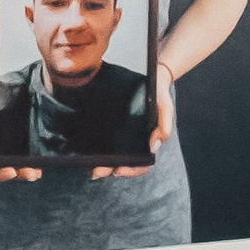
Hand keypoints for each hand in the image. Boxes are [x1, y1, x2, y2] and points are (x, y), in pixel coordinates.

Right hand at [0, 88, 39, 183]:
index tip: (11, 172)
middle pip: (4, 172)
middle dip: (19, 175)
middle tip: (32, 173)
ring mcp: (5, 148)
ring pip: (16, 167)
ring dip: (27, 172)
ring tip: (37, 172)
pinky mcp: (18, 141)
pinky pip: (24, 156)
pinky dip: (32, 162)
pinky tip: (41, 163)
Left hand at [92, 60, 170, 180]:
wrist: (150, 77)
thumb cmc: (158, 94)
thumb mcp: (164, 108)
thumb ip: (163, 127)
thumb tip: (153, 148)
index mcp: (147, 142)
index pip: (141, 164)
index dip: (131, 170)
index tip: (118, 170)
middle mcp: (134, 142)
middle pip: (122, 163)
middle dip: (108, 169)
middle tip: (95, 172)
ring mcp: (122, 135)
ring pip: (112, 156)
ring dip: (101, 164)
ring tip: (90, 166)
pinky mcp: (111, 126)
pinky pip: (104, 141)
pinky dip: (96, 149)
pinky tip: (85, 150)